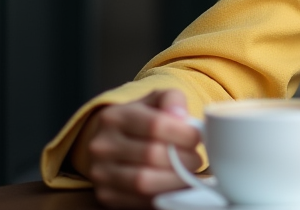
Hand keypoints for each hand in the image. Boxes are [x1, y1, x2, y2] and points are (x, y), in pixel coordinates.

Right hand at [69, 89, 201, 207]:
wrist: (113, 142)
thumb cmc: (143, 119)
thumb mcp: (156, 100)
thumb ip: (172, 100)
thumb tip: (180, 116)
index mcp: (115, 117)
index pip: (155, 125)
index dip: (184, 134)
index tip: (198, 138)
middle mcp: (102, 145)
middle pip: (151, 155)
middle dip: (183, 159)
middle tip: (196, 159)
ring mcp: (100, 172)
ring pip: (144, 182)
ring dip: (175, 180)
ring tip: (188, 172)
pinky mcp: (105, 195)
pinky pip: (139, 201)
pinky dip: (163, 195)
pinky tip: (175, 186)